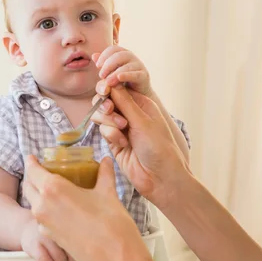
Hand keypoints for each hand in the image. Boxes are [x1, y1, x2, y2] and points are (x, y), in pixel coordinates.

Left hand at [23, 156, 151, 260]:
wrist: (115, 259)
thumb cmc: (112, 226)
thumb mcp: (107, 193)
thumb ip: (104, 174)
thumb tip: (106, 162)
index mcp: (53, 189)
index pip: (33, 170)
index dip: (32, 162)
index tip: (33, 157)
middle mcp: (43, 206)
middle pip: (29, 186)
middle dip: (33, 177)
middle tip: (43, 171)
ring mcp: (44, 224)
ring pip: (34, 204)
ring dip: (39, 195)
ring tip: (53, 189)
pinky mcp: (50, 237)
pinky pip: (41, 219)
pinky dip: (46, 211)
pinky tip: (60, 209)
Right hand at [91, 85, 189, 208]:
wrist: (160, 177)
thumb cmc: (159, 147)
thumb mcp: (142, 121)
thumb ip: (124, 101)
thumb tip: (112, 83)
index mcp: (141, 104)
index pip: (119, 89)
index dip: (109, 89)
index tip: (104, 91)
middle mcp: (131, 114)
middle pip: (106, 101)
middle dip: (107, 107)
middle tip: (111, 112)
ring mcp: (121, 128)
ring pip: (102, 116)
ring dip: (108, 122)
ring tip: (121, 131)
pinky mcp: (114, 141)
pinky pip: (104, 131)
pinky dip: (110, 135)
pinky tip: (123, 144)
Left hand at [92, 46, 151, 96]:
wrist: (136, 94)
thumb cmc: (120, 81)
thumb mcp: (109, 72)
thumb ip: (102, 64)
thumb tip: (94, 56)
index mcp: (122, 53)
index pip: (112, 49)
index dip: (104, 56)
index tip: (97, 66)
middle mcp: (131, 57)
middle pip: (119, 55)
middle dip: (108, 65)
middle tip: (101, 76)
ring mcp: (139, 65)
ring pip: (126, 66)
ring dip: (115, 73)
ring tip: (107, 82)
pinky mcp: (144, 76)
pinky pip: (135, 74)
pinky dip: (127, 75)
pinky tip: (119, 78)